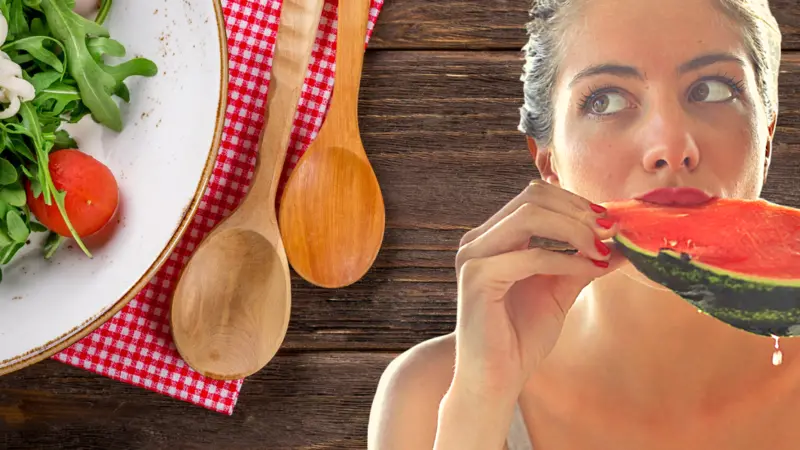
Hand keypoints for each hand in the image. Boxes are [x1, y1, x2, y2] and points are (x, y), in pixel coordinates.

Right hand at [451, 180, 623, 398]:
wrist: (495, 379)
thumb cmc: (520, 338)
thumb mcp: (558, 290)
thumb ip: (581, 262)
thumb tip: (620, 243)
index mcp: (492, 238)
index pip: (535, 196)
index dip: (575, 203)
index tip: (610, 222)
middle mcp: (477, 240)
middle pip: (532, 197)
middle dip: (577, 211)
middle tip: (610, 232)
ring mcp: (473, 256)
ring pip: (529, 216)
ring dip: (574, 229)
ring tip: (601, 248)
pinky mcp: (477, 277)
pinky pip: (531, 255)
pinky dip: (565, 259)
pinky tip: (588, 269)